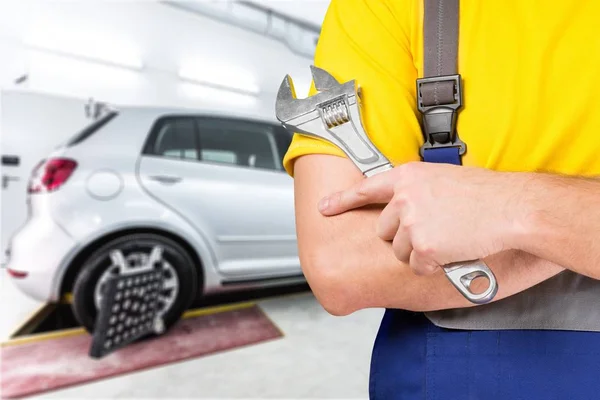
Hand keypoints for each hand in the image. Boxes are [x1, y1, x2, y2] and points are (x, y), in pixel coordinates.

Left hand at [318, 162, 524, 274]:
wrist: (511, 207)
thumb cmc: (485, 193)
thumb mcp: (442, 178)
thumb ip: (417, 189)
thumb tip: (405, 203)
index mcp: (407, 177)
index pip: (366, 189)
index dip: (341, 200)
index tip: (324, 209)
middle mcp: (403, 199)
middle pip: (383, 229)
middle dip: (401, 236)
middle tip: (430, 231)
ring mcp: (411, 223)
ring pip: (398, 251)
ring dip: (418, 252)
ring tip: (446, 238)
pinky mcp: (423, 247)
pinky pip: (415, 266)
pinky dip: (431, 265)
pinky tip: (451, 250)